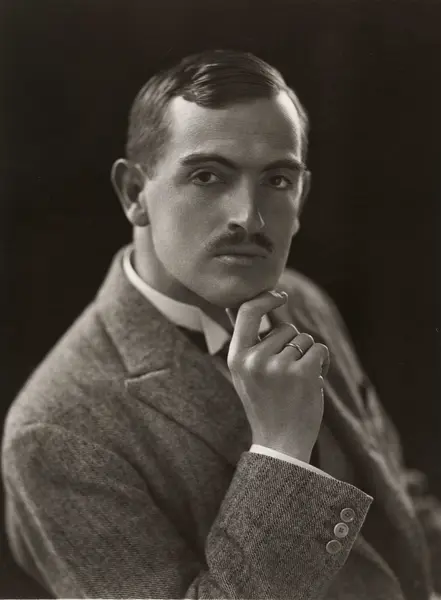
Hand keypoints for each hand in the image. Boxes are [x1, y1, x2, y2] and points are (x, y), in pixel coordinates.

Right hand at [226, 290, 329, 461]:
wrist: (280, 443)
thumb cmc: (265, 403)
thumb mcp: (245, 372)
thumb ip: (247, 340)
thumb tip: (240, 305)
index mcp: (236, 357)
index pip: (247, 311)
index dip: (265, 298)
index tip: (280, 296)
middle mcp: (254, 359)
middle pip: (285, 328)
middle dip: (293, 345)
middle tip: (287, 374)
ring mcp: (278, 366)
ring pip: (303, 339)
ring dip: (308, 355)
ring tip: (299, 380)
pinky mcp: (302, 373)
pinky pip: (319, 349)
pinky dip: (323, 361)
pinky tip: (315, 379)